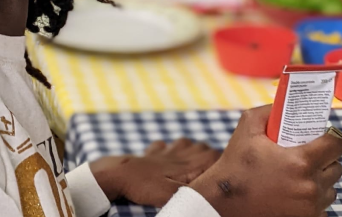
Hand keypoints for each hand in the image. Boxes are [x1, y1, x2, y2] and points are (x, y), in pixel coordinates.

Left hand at [91, 139, 220, 206]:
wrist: (120, 174)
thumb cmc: (146, 186)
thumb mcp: (173, 195)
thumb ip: (193, 195)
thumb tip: (207, 199)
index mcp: (191, 161)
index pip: (218, 155)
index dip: (222, 164)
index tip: (221, 175)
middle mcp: (182, 151)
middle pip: (205, 148)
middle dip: (209, 159)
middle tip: (207, 175)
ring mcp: (167, 149)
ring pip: (187, 143)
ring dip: (191, 153)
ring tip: (190, 168)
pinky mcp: (153, 151)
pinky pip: (165, 145)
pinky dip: (168, 151)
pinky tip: (166, 160)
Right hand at [190, 106, 341, 216]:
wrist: (223, 201)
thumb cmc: (235, 166)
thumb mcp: (247, 129)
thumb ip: (269, 111)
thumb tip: (285, 104)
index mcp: (301, 162)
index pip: (337, 146)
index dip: (331, 141)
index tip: (321, 141)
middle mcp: (310, 186)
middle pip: (337, 168)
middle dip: (325, 161)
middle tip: (305, 158)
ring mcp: (310, 207)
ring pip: (331, 189)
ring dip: (320, 182)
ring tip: (297, 178)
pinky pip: (322, 207)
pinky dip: (312, 201)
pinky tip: (293, 195)